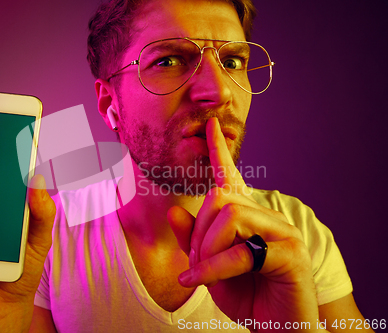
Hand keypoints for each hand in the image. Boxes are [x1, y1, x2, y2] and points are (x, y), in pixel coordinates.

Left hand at [168, 118, 320, 331]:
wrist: (280, 329)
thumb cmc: (247, 296)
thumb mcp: (210, 267)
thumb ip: (194, 239)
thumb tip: (174, 210)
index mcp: (248, 218)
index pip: (232, 177)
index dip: (219, 151)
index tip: (210, 125)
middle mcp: (267, 216)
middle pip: (220, 198)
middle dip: (197, 231)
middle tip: (194, 263)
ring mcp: (282, 231)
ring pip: (229, 215)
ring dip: (206, 249)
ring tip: (204, 274)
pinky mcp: (290, 252)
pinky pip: (242, 250)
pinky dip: (215, 268)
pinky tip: (200, 281)